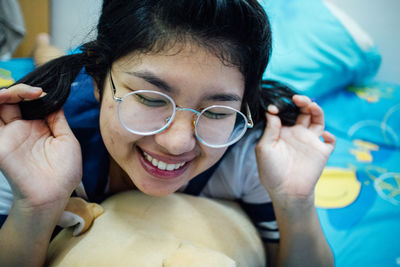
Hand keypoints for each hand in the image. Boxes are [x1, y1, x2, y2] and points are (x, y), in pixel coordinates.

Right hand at [0, 84, 81, 211]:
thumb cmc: (64, 172)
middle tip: (33, 92)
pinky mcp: (0, 144)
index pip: (30, 102)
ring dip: (3, 94)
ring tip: (13, 93)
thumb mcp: (67, 140)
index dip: (34, 93)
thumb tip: (54, 100)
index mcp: (39, 127)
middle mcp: (22, 128)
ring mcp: (9, 135)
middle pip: (12, 100)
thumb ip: (58, 120)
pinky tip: (3, 99)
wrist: (53, 195)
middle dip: (19, 90)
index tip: (43, 93)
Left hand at [255, 95, 334, 204]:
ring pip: (317, 120)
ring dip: (316, 110)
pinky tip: (323, 135)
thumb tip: (272, 112)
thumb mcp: (264, 149)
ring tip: (311, 105)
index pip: (285, 113)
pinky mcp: (322, 152)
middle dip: (302, 102)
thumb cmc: (271, 171)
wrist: (286, 192)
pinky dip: (330, 135)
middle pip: (303, 112)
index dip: (281, 106)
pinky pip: (330, 141)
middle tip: (297, 98)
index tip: (274, 108)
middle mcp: (297, 134)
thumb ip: (270, 130)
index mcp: (282, 132)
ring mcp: (310, 142)